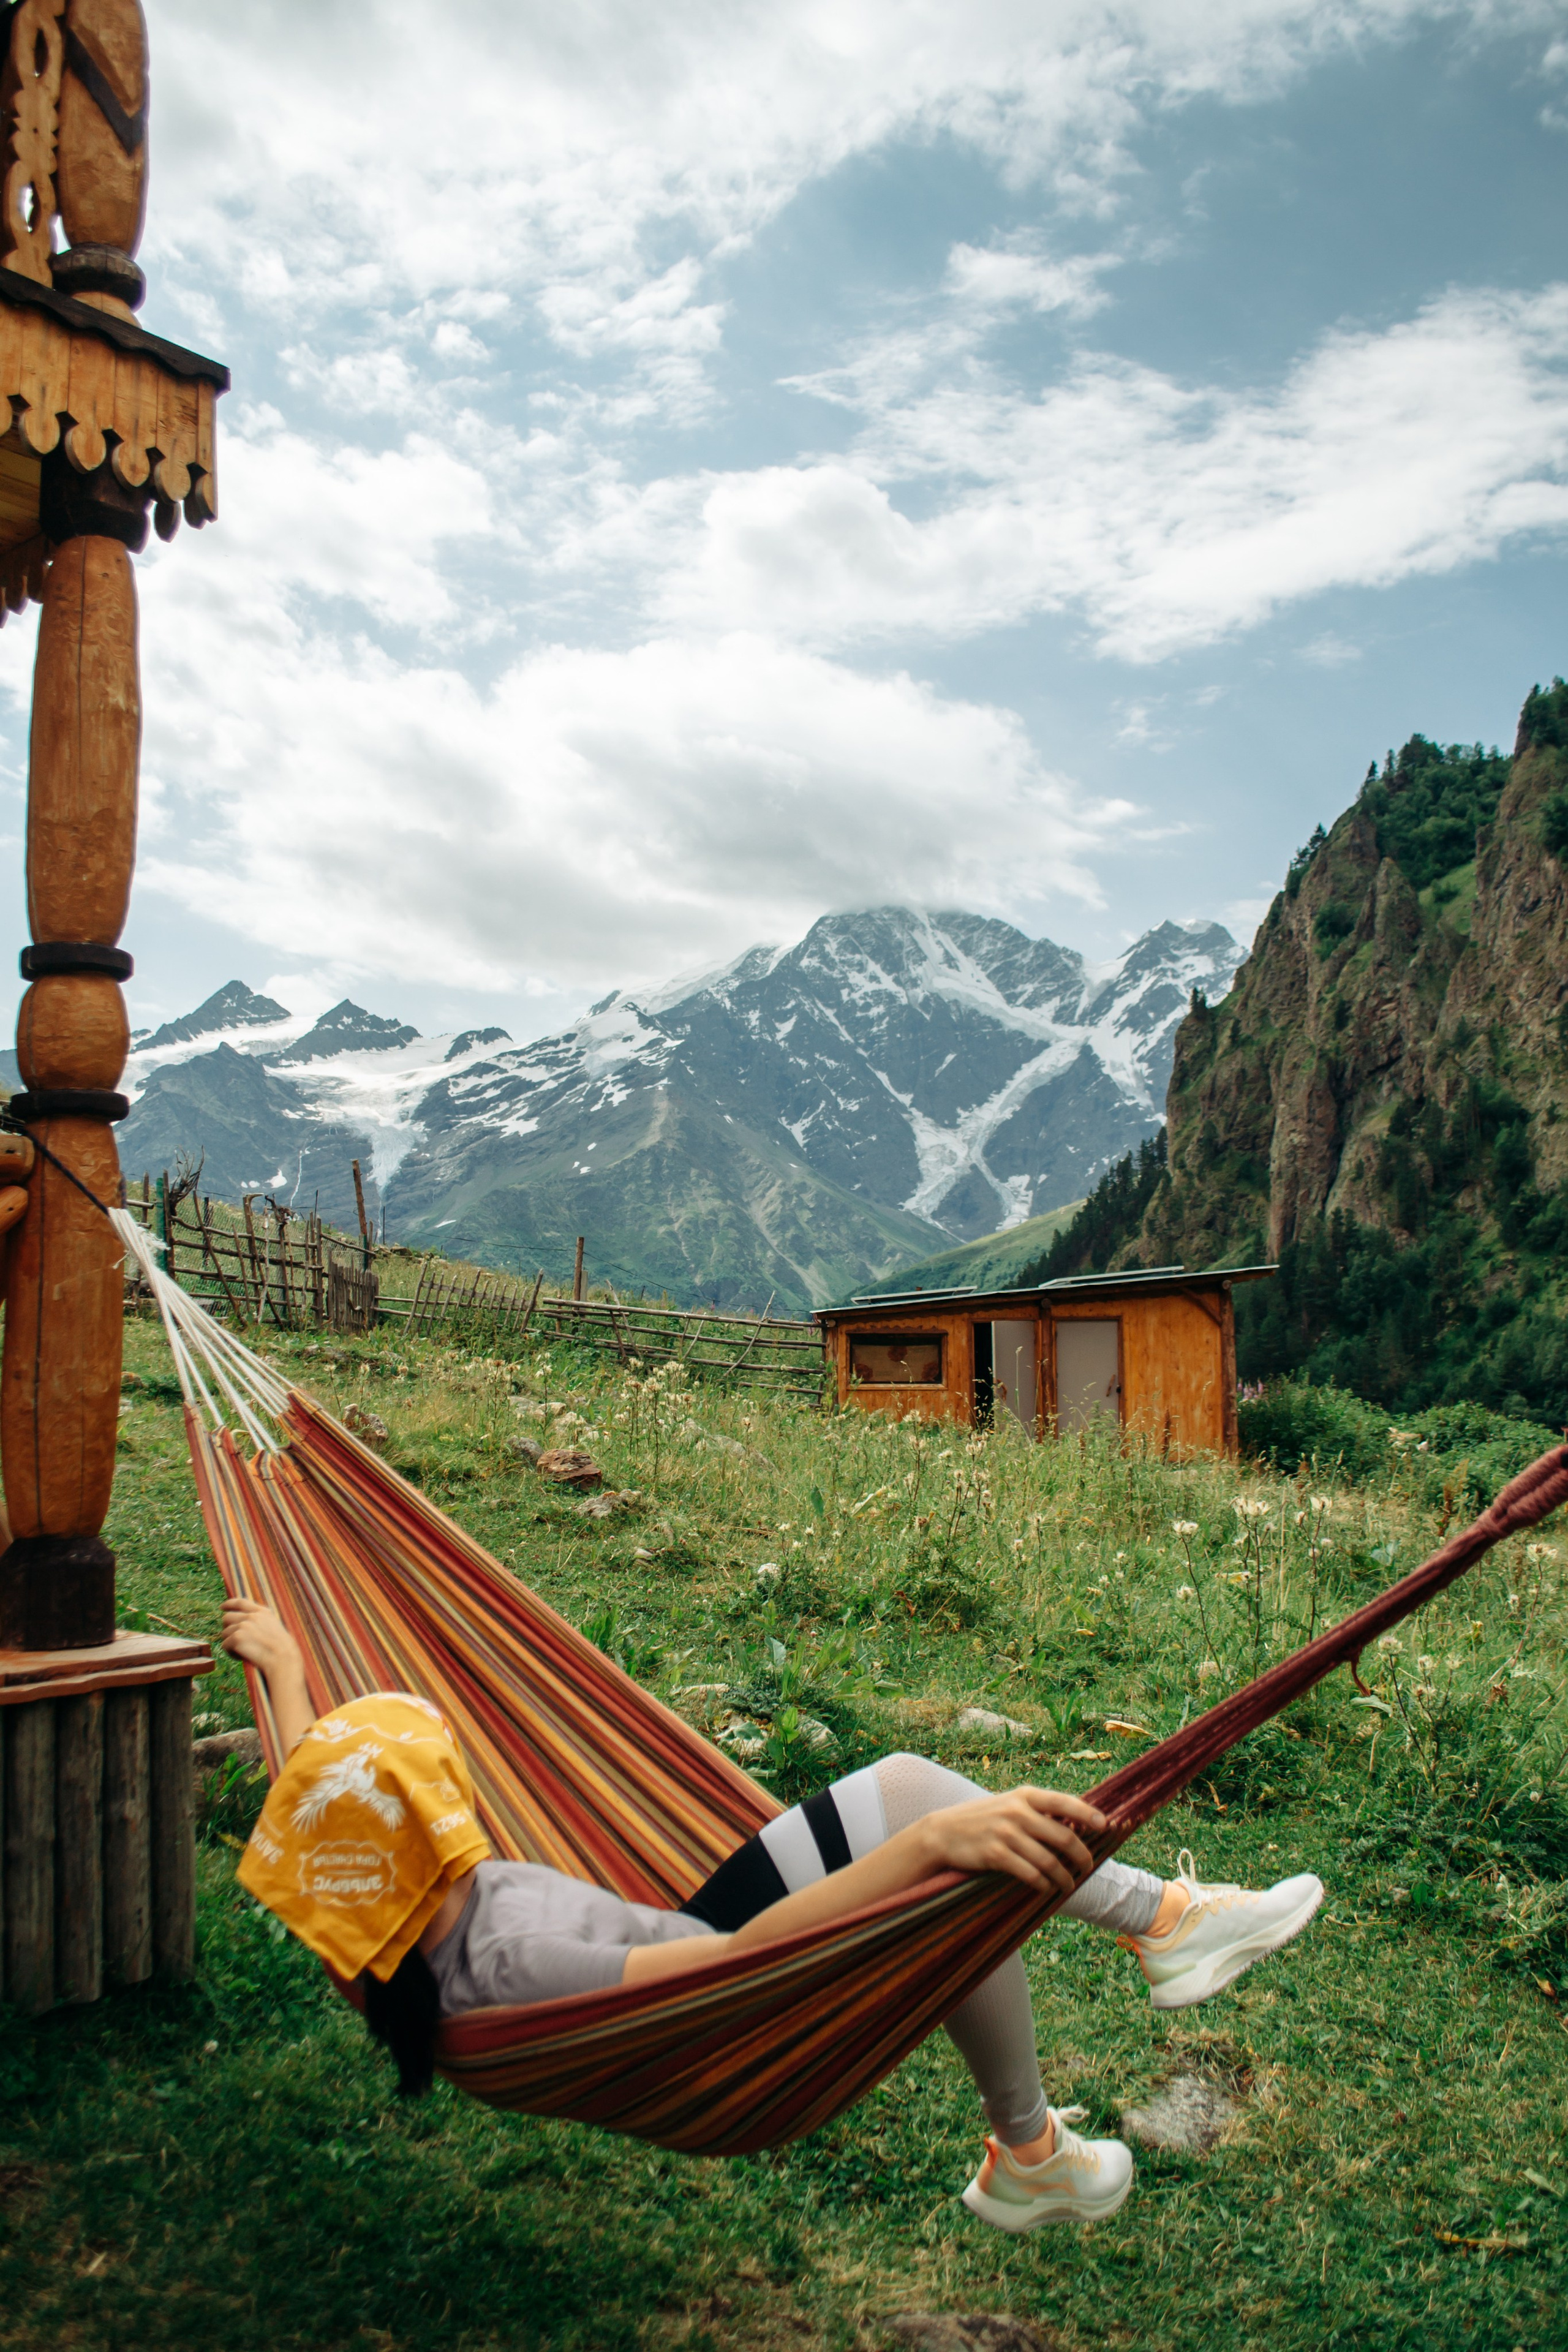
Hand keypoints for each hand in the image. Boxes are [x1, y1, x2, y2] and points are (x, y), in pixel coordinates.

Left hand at [220, 1596, 302, 1677]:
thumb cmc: (280, 1649)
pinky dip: (231, 1653)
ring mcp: (243, 1625)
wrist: (282, 1658)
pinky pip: (225, 1645)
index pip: (241, 1602)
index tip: (222, 1607)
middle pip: (227, 1617)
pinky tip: (242, 1657)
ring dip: (231, 1643)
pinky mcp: (237, 1637)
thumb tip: (240, 1624)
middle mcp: (251, 1616)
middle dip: (227, 1628)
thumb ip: (258, 1621)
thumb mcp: (272, 1627)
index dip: (229, 1604)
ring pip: (225, 1633)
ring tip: (243, 1652)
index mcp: (262, 1612)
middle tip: (234, 1640)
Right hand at [918, 1786, 1106, 1895]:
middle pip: (1063, 1836)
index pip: (1064, 1802)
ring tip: (1068, 1885)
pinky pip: (1030, 1874)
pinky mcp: (996, 1854)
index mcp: (1024, 1796)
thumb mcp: (1008, 1804)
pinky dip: (1043, 1885)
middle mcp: (1018, 1811)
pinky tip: (1046, 1888)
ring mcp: (1006, 1833)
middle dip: (1081, 1855)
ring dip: (1064, 1877)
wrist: (942, 1832)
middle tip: (1088, 1866)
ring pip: (1049, 1861)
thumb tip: (1073, 1823)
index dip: (1088, 1814)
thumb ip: (1036, 1810)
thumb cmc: (982, 1819)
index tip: (1106, 1825)